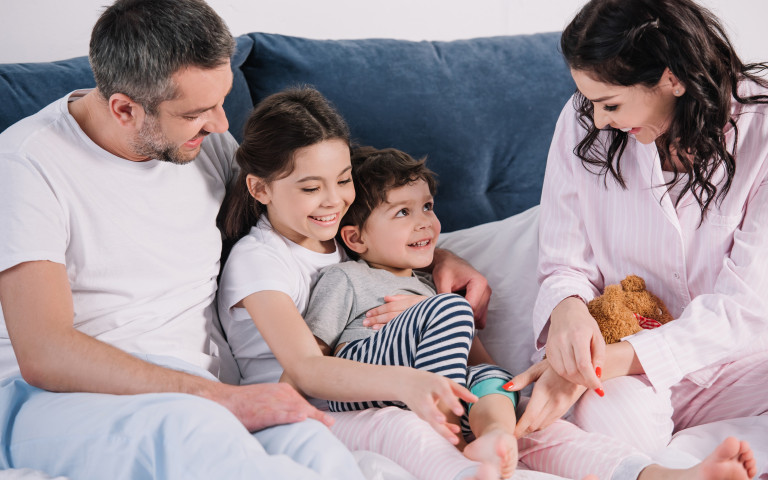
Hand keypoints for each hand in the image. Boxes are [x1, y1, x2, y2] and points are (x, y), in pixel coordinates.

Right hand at [213, 382, 333, 431]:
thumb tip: (297, 415)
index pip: (304, 402)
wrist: (226, 400)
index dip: (315, 413)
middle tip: (331, 425)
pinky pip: (280, 413)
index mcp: (283, 390)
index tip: (327, 422)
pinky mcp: (263, 411)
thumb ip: (283, 404)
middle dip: (318, 416)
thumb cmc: (247, 402)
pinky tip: (301, 417)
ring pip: (296, 408)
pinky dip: (291, 415)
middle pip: (304, 405)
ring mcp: (272, 402)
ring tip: (326, 423)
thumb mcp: (269, 397)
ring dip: (312, 416)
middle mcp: (280, 394)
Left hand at [364, 295, 427, 328]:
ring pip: (396, 320)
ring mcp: (418, 318)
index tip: (368, 314)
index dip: (379, 309)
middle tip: (365, 322)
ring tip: (371, 327)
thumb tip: (385, 298)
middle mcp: (415, 309)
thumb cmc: (432, 308)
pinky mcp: (420, 327)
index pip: (392, 305)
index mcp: (413, 302)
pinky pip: (404, 328)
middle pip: (392, 313)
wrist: (451, 315)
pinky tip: (382, 331)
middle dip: (377, 317)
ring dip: (382, 324)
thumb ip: (402, 298)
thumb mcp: (419, 300)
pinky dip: (392, 329)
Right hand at [399, 369, 477, 444]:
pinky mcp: (420, 415)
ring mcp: (420, 407)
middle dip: (436, 416)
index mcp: (434, 383)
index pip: (443, 392)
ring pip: (430, 420)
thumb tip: (476, 400)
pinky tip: (454, 435)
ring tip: (455, 440)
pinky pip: (433, 424)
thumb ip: (460, 391)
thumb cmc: (430, 381)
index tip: (460, 412)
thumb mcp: (444, 382)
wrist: (404, 383)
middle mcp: (425, 396)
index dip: (451, 402)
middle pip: (430, 408)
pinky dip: (443, 430)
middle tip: (444, 422)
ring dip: (442, 430)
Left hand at [431, 248, 490, 328]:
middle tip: (447, 312)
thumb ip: (444, 297)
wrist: (450, 263)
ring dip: (466, 317)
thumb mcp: (441, 281)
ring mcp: (487, 297)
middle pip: (477, 314)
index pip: (472, 307)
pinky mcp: (484, 302)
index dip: (458, 312)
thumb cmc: (446, 269)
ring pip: (479, 318)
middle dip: (462, 316)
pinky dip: (469, 317)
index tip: (446, 312)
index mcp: (479, 283)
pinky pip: (480, 318)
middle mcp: (486, 290)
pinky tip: (459, 310)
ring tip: (453, 309)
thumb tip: (443, 313)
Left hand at [504, 359, 586, 437]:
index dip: (518, 427)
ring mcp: (561, 408)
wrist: (579, 367)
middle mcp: (554, 402)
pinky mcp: (564, 410)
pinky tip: (530, 425)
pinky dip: (538, 426)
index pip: (530, 416)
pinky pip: (549, 423)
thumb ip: (521, 379)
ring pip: (542, 426)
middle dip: (521, 431)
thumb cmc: (554, 366)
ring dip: (529, 430)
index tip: (508, 432)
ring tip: (517, 431)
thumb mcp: (536, 369)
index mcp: (544, 391)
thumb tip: (505, 387)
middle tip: (508, 433)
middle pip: (534, 424)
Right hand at [545, 296, 603, 390]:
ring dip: (576, 380)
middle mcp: (562, 340)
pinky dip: (567, 374)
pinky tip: (575, 372)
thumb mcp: (597, 337)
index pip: (583, 364)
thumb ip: (599, 356)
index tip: (600, 390)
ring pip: (564, 372)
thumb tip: (597, 375)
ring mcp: (553, 345)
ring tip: (585, 378)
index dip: (592, 380)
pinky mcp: (547, 350)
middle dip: (585, 381)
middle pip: (573, 371)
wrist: (566, 311)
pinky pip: (557, 368)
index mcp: (578, 335)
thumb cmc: (585, 325)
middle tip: (594, 383)